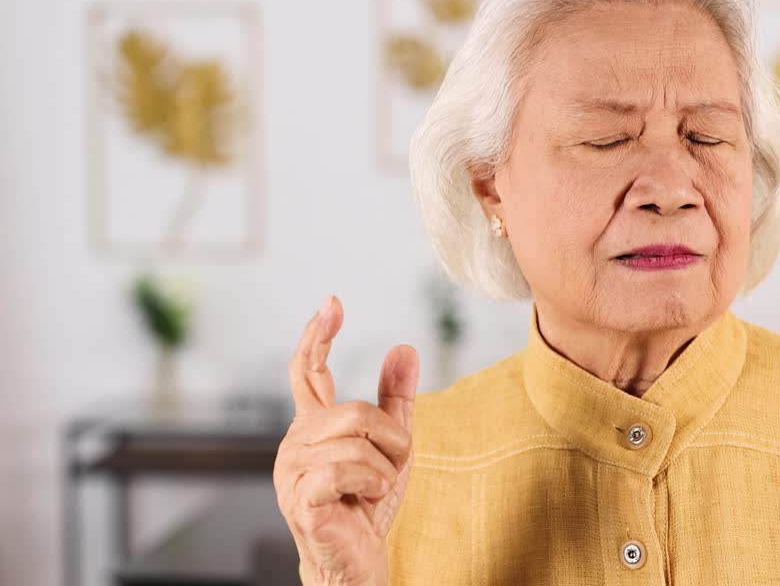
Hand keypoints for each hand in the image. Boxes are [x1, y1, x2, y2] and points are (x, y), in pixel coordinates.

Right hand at [273, 296, 418, 585]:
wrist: (357, 559)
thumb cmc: (368, 505)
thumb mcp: (393, 445)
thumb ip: (396, 399)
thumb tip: (405, 348)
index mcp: (313, 425)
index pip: (307, 370)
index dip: (318, 335)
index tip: (333, 302)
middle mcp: (295, 441)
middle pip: (356, 411)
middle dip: (391, 441)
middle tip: (389, 470)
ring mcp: (292, 469)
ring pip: (358, 440)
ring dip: (384, 469)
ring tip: (372, 491)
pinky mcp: (300, 495)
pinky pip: (350, 467)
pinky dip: (372, 484)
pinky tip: (361, 501)